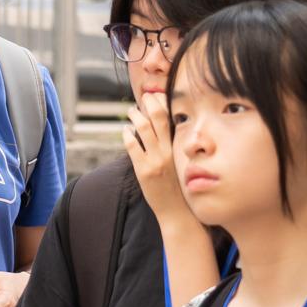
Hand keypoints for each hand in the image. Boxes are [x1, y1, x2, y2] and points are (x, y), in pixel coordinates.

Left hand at [124, 92, 190, 221]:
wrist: (178, 210)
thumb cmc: (179, 186)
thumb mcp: (180, 161)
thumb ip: (173, 145)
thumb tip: (162, 126)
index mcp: (178, 147)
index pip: (171, 118)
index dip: (161, 103)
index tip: (155, 96)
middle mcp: (168, 151)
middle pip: (157, 117)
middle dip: (148, 103)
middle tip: (143, 98)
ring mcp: (155, 160)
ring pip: (143, 128)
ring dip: (134, 116)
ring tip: (131, 111)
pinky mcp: (143, 170)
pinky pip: (132, 145)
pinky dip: (127, 134)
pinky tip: (125, 131)